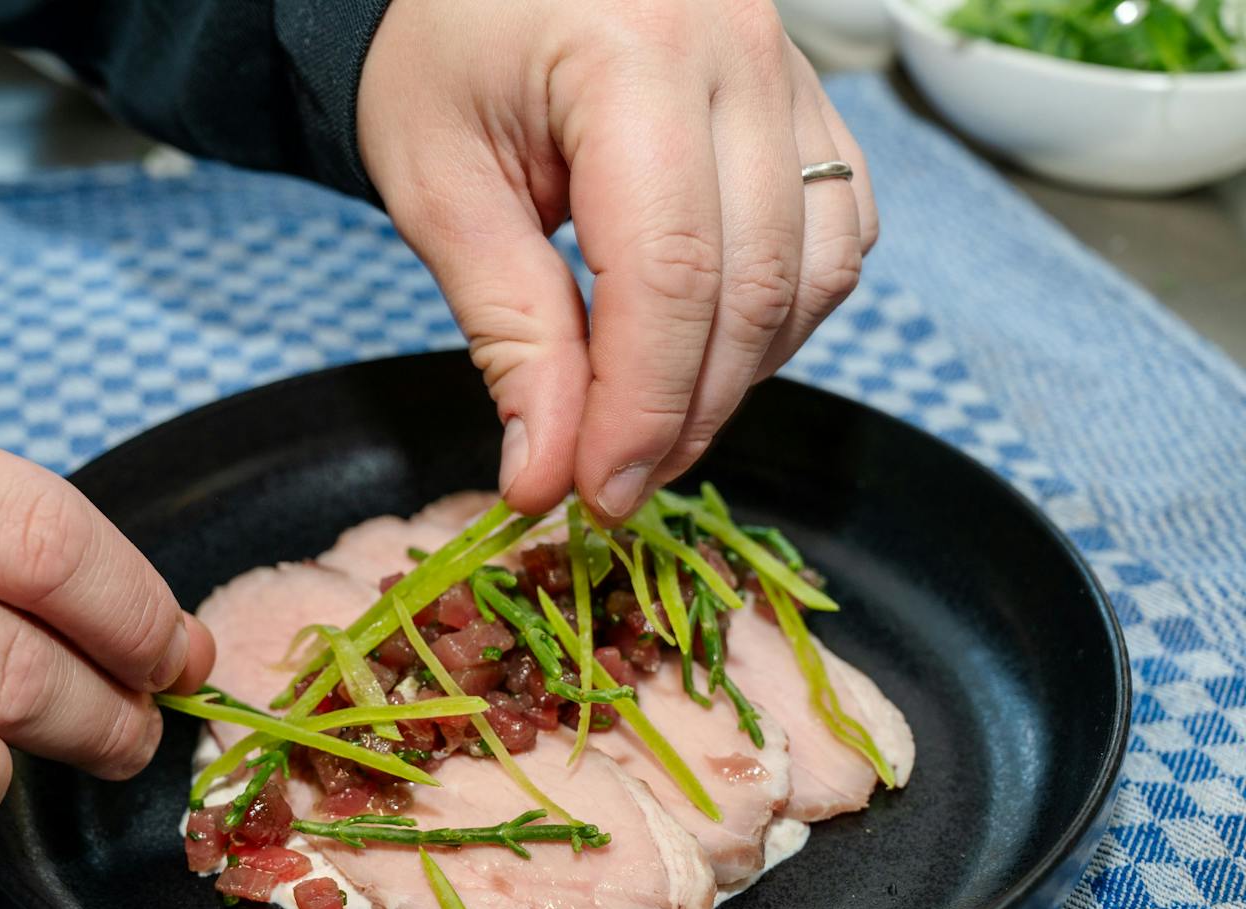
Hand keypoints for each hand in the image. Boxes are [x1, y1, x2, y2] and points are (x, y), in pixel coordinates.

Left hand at [359, 0, 877, 523]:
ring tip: (656, 423)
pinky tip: (713, 346)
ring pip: (814, 270)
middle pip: (751, 284)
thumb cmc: (438, 58)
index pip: (670, 274)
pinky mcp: (805, 96)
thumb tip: (547, 476)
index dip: (642, 408)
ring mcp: (786, 67)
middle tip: (616, 484)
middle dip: (687, 413)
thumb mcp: (440, 192)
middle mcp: (738, 49)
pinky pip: (837, 229)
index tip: (595, 493)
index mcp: (630, 53)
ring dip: (742, 374)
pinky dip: (785, 312)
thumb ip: (507, 335)